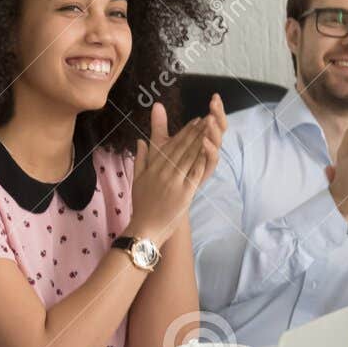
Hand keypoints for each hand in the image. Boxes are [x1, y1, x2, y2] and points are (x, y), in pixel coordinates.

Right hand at [127, 100, 221, 242]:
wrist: (145, 228)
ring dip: (201, 141)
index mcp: (153, 168)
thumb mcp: (136, 180)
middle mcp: (164, 172)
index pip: (171, 145)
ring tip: (211, 129)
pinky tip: (210, 149)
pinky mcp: (184, 193)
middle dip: (196, 132)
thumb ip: (140, 159)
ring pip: (190, 157)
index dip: (184, 132)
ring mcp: (174, 181)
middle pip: (182, 148)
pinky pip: (195, 173)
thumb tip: (140, 141)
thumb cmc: (141, 205)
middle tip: (207, 118)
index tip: (194, 121)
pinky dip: (202, 160)